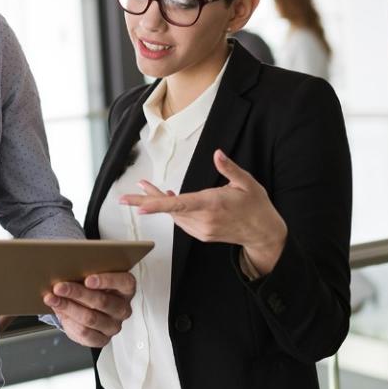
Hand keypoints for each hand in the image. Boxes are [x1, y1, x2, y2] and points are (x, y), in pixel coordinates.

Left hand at [45, 271, 136, 346]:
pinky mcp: (102, 339)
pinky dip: (69, 322)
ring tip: (52, 299)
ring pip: (91, 318)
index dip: (106, 281)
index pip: (124, 282)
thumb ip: (84, 273)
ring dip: (68, 307)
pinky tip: (59, 312)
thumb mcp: (90, 277)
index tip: (88, 279)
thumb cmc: (89, 289)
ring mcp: (114, 326)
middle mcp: (123, 308)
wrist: (84, 309)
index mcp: (126, 289)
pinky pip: (85, 333)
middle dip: (77, 293)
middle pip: (102, 301)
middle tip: (59, 287)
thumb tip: (64, 269)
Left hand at [119, 150, 287, 275]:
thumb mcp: (248, 183)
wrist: (263, 233)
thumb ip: (230, 169)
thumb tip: (217, 154)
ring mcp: (202, 230)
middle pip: (170, 209)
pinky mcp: (202, 234)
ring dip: (159, 202)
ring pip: (173, 215)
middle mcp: (204, 220)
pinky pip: (181, 221)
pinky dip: (173, 210)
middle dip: (146, 201)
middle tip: (123, 198)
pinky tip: (169, 198)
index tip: (140, 206)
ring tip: (145, 187)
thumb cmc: (256, 205)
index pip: (180, 204)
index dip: (158, 204)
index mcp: (213, 204)